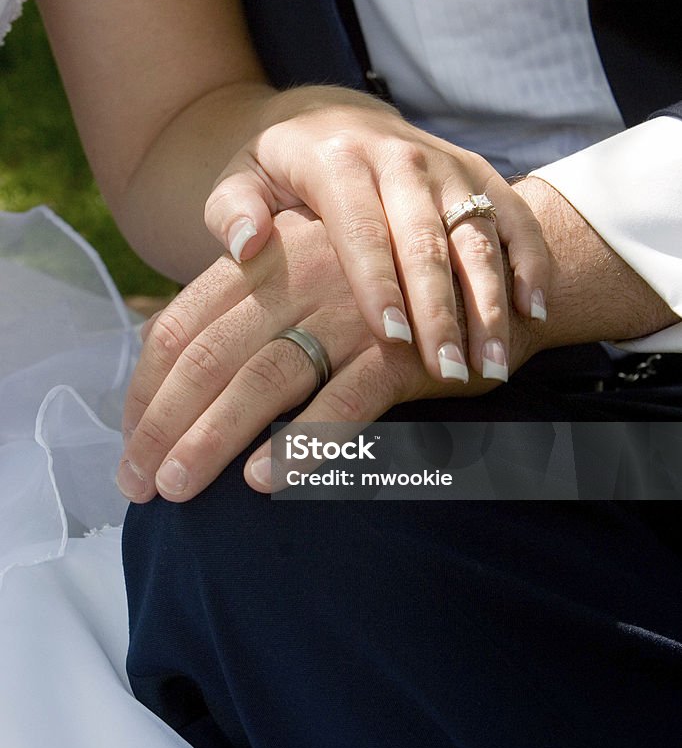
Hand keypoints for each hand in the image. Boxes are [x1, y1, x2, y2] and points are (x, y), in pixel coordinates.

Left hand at [117, 209, 540, 503]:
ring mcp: (352, 311)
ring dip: (214, 435)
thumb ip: (249, 306)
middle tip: (136, 485)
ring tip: (179, 488)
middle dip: (164, 422)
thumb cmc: (382, 283)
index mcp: (269, 258)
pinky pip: (346, 398)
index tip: (126, 443)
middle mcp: (301, 276)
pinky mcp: (404, 349)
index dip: (145, 387)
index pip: (181, 323)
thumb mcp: (309, 273)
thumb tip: (176, 365)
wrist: (489, 267)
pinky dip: (306, 438)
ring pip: (266, 376)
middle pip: (210, 353)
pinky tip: (267, 479)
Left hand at [204, 87, 549, 383]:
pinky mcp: (480, 176)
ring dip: (491, 301)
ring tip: (495, 363)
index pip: (361, 226)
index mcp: (338, 159)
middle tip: (452, 369)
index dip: (378, 283)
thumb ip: (230, 209)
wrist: (337, 116)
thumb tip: (245, 242)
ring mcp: (447, 166)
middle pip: (427, 238)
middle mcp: (400, 157)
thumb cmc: (283, 168)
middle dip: (443, 308)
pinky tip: (536, 313)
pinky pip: (515, 219)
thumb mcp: (242, 177)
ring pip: (478, 235)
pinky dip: (531, 263)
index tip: (392, 336)